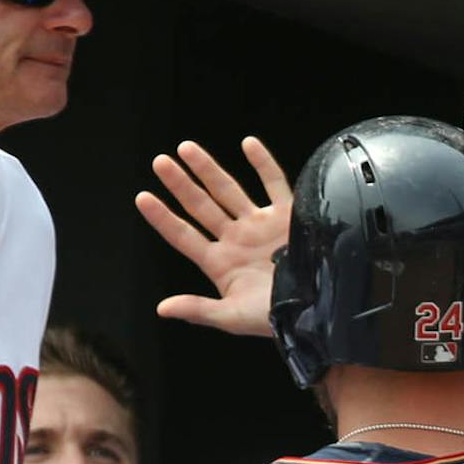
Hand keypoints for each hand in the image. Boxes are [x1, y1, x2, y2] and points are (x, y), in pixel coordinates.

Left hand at [136, 137, 292, 337]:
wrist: (320, 311)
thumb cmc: (276, 319)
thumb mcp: (233, 317)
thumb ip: (199, 310)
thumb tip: (163, 308)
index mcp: (221, 262)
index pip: (183, 235)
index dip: (163, 218)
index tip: (143, 197)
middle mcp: (237, 239)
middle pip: (201, 206)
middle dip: (180, 184)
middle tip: (160, 162)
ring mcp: (261, 225)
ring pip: (229, 190)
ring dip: (208, 169)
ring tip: (185, 148)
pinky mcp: (288, 216)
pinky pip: (274, 183)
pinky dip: (263, 163)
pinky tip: (248, 144)